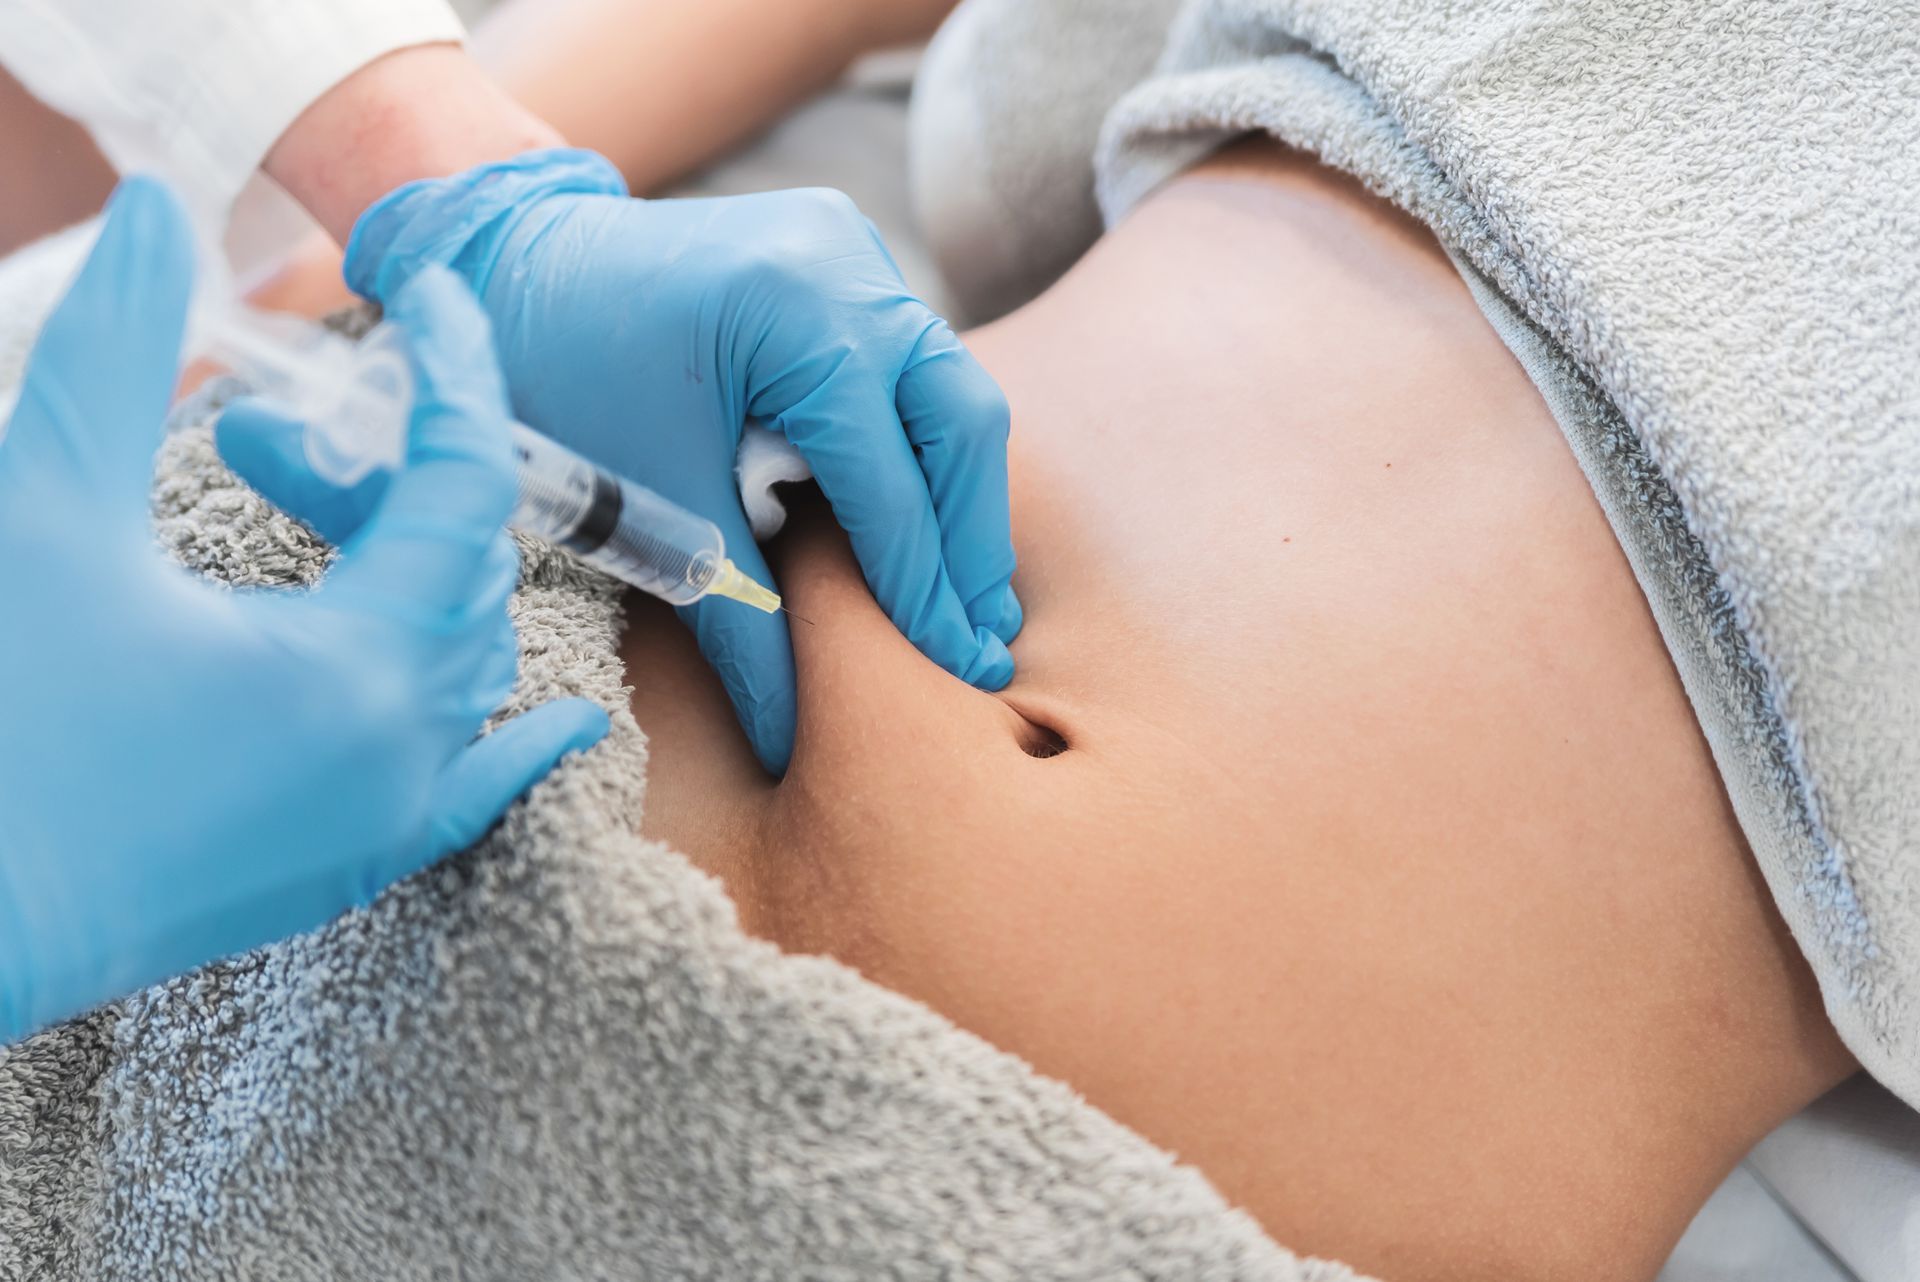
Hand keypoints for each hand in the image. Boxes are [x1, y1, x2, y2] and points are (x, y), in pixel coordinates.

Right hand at [0, 180, 606, 1043]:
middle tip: (261, 432)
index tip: (427, 299)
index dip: (453, 374)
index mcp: (361, 664)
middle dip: (383, 475)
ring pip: (465, 659)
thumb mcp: (45, 514)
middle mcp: (406, 750)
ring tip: (301, 520)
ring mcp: (386, 820)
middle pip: (461, 568)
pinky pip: (477, 791)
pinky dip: (517, 738)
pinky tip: (565, 720)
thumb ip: (115, 355)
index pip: (463, 483)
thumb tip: (157, 209)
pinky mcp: (349, 867)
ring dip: (412, 570)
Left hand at [342, 150, 1020, 772]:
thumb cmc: (564, 382)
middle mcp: (844, 265)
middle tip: (985, 636)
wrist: (508, 267)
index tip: (957, 667)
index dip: (924, 588)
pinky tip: (921, 518)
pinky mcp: (845, 256)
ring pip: (954, 387)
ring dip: (961, 494)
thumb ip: (737, 626)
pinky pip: (915, 361)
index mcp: (796, 313)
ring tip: (968, 596)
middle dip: (974, 539)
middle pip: (964, 420)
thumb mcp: (652, 509)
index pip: (890, 481)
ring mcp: (851, 249)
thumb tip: (787, 741)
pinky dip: (923, 444)